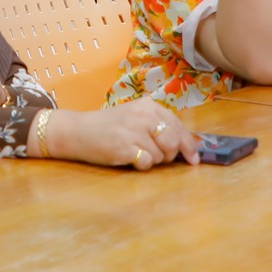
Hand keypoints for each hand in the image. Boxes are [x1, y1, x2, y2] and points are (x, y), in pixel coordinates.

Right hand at [44, 102, 199, 169]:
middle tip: (159, 157)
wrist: (78, 131)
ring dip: (152, 160)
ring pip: (161, 155)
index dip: (189, 144)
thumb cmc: (108, 126)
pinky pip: (147, 163)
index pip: (178, 125)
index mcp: (149, 105)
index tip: (194, 158)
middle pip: (174, 142)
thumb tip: (185, 145)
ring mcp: (135, 131)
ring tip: (136, 152)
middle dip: (171, 155)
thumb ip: (157, 125)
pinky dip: (142, 165)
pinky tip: (129, 158)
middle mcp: (144, 115)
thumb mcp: (134, 116)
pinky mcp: (126, 147)